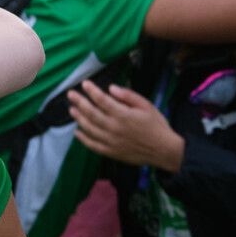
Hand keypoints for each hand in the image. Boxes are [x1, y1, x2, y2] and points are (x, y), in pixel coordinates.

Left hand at [68, 80, 184, 172]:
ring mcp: (111, 141)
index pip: (102, 100)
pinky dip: (83, 139)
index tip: (84, 84)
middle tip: (70, 94)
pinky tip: (77, 132)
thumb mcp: (146, 106)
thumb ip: (128, 96)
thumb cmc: (157, 126)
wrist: (165, 150)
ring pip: (90, 128)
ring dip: (79, 118)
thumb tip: (111, 88)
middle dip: (79, 101)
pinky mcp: (111, 152)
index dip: (92, 91)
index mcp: (123, 115)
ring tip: (72, 110)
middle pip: (91, 113)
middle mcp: (114, 128)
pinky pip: (93, 145)